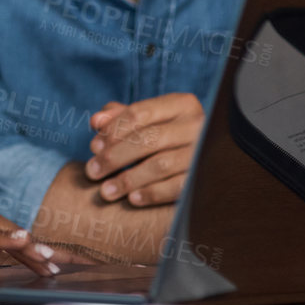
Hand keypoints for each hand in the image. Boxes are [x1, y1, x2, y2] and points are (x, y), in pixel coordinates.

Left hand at [86, 93, 203, 206]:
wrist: (212, 162)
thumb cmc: (167, 137)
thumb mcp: (148, 122)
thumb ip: (119, 118)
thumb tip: (96, 121)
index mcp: (182, 104)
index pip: (139, 113)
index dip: (112, 130)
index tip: (93, 147)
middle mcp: (198, 125)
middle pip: (148, 139)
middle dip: (115, 156)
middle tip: (92, 172)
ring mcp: (205, 152)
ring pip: (160, 164)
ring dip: (128, 179)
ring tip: (105, 191)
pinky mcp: (209, 178)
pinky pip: (177, 187)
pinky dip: (152, 194)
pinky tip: (132, 200)